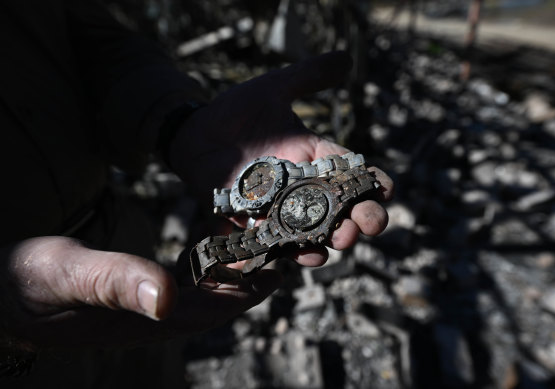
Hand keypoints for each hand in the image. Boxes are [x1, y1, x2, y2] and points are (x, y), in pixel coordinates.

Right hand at [0, 237, 279, 348]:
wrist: (2, 289)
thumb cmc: (28, 281)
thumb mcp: (66, 275)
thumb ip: (115, 282)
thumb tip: (166, 299)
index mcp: (146, 319)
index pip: (215, 307)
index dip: (252, 287)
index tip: (282, 263)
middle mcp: (156, 317)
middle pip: (221, 301)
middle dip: (255, 278)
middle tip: (287, 248)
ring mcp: (150, 307)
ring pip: (209, 291)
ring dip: (238, 271)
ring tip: (265, 245)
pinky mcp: (142, 292)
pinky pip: (190, 281)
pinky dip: (212, 266)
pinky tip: (222, 249)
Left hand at [169, 52, 393, 266]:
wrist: (195, 131)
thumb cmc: (235, 111)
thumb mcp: (273, 89)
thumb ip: (307, 77)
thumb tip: (346, 58)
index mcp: (313, 157)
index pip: (350, 171)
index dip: (372, 181)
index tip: (388, 188)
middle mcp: (301, 187)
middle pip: (338, 208)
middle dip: (358, 218)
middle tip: (370, 224)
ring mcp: (277, 207)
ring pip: (311, 231)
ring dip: (329, 239)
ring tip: (341, 242)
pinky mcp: (252, 220)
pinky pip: (275, 240)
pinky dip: (290, 250)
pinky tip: (306, 256)